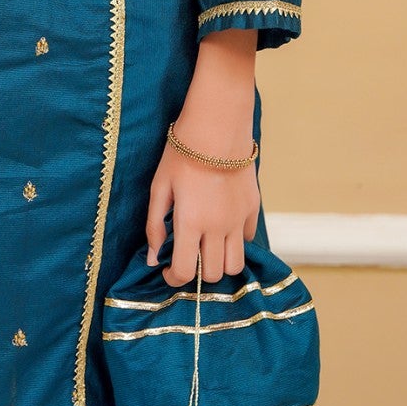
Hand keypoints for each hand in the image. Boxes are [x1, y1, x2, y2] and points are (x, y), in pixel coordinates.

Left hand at [144, 119, 259, 286]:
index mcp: (191, 223)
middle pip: (214, 275)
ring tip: (207, 248)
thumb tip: (153, 259)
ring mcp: (239, 220)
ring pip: (236, 265)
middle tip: (188, 256)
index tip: (168, 272)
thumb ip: (154, 226)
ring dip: (220, 264)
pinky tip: (222, 226)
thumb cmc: (181, 153)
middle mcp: (218, 228)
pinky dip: (236, 241)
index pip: (186, 273)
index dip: (173, 279)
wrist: (216, 126)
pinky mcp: (253, 208)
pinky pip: (247, 239)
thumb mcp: (159, 187)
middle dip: (197, 273)